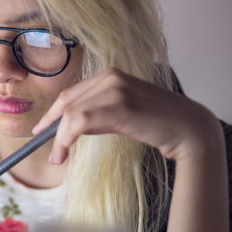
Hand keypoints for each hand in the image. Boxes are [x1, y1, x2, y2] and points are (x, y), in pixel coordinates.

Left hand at [32, 68, 223, 164]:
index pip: (71, 93)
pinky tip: (65, 151)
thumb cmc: (158, 124)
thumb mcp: (123, 112)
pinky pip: (80, 122)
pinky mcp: (120, 106)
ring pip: (71, 112)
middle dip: (51, 125)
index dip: (53, 112)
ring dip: (59, 137)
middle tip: (44, 147)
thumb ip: (100, 112)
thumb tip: (73, 126)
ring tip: (57, 157)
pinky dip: (67, 138)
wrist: (190, 128)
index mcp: (111, 75)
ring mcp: (115, 89)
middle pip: (67, 102)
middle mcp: (111, 77)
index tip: (41, 128)